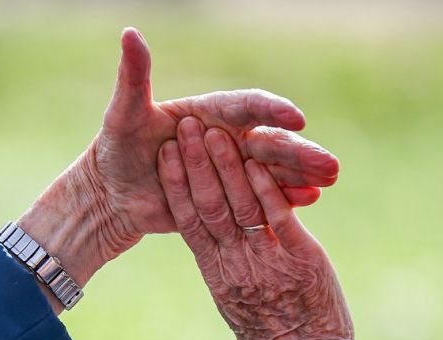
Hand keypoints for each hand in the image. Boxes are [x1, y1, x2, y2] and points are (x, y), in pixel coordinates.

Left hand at [17, 27, 340, 300]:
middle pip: (270, 142)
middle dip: (300, 151)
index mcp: (211, 113)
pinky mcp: (228, 198)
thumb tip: (129, 34)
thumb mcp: (122, 114)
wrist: (113, 193)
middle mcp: (228, 139)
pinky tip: (309, 201)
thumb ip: (134, 77)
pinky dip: (284, 200)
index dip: (272, 110)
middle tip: (329, 161)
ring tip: (328, 180)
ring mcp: (231, 170)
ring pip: (273, 171)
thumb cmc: (117, 148)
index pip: (248, 106)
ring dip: (302, 174)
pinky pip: (260, 199)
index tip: (296, 117)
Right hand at [158, 117, 353, 339]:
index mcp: (218, 275)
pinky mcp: (300, 258)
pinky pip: (277, 217)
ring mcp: (267, 260)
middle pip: (208, 207)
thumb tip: (218, 250)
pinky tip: (255, 159)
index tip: (165, 156)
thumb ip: (229, 273)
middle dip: (195, 165)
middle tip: (184, 126)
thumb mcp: (239, 306)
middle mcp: (236, 264)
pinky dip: (266, 187)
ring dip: (226, 166)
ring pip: (239, 205)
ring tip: (215, 131)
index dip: (176, 187)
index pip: (189, 223)